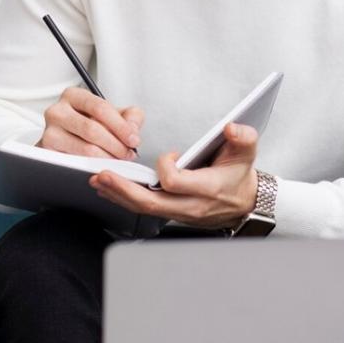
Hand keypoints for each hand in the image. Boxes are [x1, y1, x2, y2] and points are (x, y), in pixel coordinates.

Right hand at [38, 86, 144, 160]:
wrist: (67, 141)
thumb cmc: (90, 124)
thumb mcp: (114, 115)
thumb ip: (131, 116)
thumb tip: (132, 130)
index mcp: (73, 96)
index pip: (100, 107)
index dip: (120, 125)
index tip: (133, 139)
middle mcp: (57, 111)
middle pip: (92, 129)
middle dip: (116, 144)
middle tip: (128, 154)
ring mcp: (49, 132)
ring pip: (85, 148)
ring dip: (107, 158)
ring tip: (118, 160)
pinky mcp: (48, 152)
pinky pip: (75, 163)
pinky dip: (93, 166)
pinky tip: (102, 165)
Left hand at [89, 122, 258, 229]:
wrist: (244, 203)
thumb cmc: (239, 176)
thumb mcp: (246, 153)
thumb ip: (242, 138)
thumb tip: (231, 128)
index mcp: (207, 188)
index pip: (175, 182)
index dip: (166, 166)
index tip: (171, 154)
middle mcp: (190, 205)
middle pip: (150, 202)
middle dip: (124, 189)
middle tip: (103, 175)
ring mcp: (179, 212)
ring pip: (143, 209)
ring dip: (118, 195)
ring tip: (98, 180)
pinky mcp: (171, 214)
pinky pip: (144, 210)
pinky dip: (124, 199)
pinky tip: (110, 189)